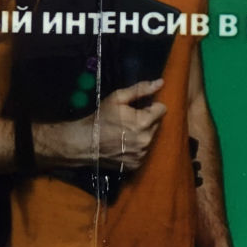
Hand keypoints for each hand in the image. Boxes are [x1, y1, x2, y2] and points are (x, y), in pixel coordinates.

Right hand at [36, 78, 166, 169]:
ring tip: (125, 132)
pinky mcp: (136, 164)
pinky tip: (124, 144)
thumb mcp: (117, 98)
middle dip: (146, 120)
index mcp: (144, 122)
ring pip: (150, 138)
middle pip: (156, 124)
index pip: (162, 109)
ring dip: (142, 133)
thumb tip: (161, 83)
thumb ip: (140, 90)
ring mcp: (142, 154)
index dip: (150, 106)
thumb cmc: (101, 117)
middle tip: (129, 120)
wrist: (85, 142)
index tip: (139, 108)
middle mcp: (147, 140)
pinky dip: (136, 147)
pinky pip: (143, 151)